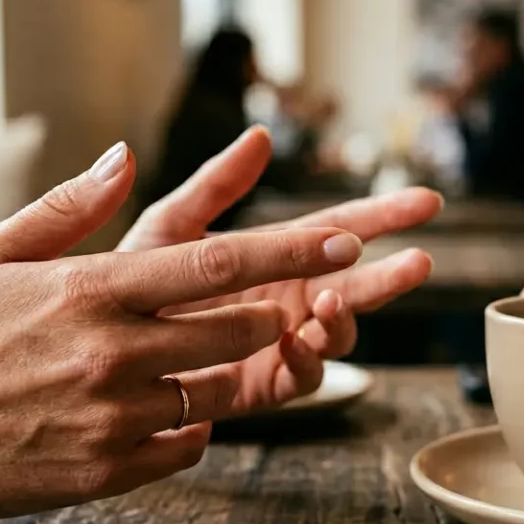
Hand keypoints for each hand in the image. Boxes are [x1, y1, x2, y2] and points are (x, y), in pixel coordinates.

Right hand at [0, 143, 363, 521]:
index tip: (345, 243)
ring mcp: (115, 417)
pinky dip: (185, 427)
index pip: (217, 262)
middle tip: (254, 314)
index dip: (292, 252)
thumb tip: (126, 156)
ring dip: (217, 375)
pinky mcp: (110, 472)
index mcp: (92, 290)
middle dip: (262, 318)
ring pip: (219, 391)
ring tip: (173, 366)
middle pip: (240, 328)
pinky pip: (189, 444)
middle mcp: (114, 352)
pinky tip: (146, 412)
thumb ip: (71, 208)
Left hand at [118, 127, 438, 407]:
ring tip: (335, 301)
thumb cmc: (126, 287)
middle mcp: (289, 298)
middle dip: (389, 274)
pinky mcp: (263, 387)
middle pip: (355, 282)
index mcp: (275, 256)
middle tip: (419, 262)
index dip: (384, 214)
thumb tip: (260, 136)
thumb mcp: (169, 227)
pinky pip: (302, 377)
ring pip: (337, 332)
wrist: (96, 356)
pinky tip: (298, 342)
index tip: (428, 202)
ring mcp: (281, 343)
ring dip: (347, 318)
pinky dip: (308, 361)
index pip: (340, 228)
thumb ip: (214, 185)